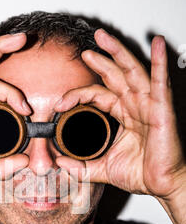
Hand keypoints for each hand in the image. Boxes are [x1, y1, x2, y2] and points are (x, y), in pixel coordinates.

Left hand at [54, 29, 185, 200]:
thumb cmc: (141, 174)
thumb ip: (81, 167)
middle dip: (100, 60)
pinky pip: (161, 82)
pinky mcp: (163, 110)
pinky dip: (160, 62)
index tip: (60, 103)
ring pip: (133, 72)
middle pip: (115, 76)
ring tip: (103, 37)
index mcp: (124, 116)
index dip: (79, 95)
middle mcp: (136, 106)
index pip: (99, 95)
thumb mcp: (102, 169)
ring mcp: (150, 105)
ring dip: (118, 53)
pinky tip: (158, 45)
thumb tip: (60, 163)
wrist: (162, 185)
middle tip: (84, 51)